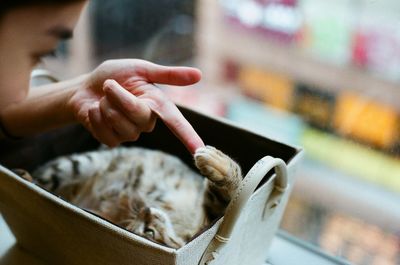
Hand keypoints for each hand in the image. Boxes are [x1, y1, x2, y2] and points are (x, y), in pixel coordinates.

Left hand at [68, 59, 203, 153]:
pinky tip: (94, 110)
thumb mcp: (141, 69)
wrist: (86, 86)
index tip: (200, 151)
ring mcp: (130, 133)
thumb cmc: (115, 75)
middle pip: (138, 114)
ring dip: (105, 105)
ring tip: (103, 99)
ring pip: (119, 123)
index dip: (189, 137)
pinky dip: (94, 117)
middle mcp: (147, 122)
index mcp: (158, 105)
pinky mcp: (112, 140)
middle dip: (118, 96)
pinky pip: (105, 134)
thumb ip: (168, 75)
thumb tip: (199, 75)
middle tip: (109, 85)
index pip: (177, 123)